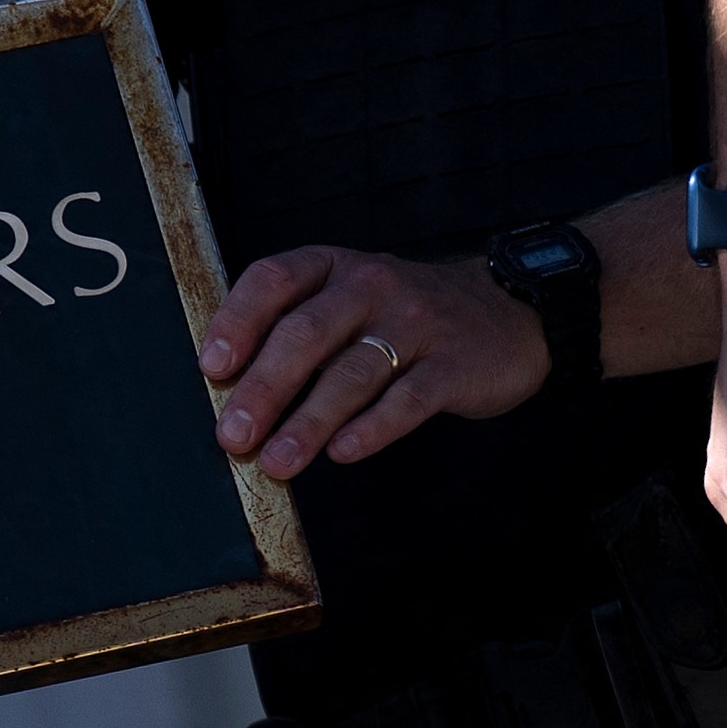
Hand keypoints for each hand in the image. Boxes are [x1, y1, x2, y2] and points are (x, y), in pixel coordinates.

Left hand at [203, 244, 547, 478]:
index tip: (213, 366)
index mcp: (335, 266)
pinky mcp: (455, 364)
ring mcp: (417, 322)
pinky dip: (373, 428)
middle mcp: (372, 285)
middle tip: (233, 435)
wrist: (514, 311)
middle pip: (307, 333)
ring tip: (278, 461)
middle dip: (264, 388)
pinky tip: (343, 453)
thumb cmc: (408, 315)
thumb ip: (300, 329)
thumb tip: (232, 389)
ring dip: (309, 421)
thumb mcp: (353, 298)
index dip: (238, 321)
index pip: (275, 280)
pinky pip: (408, 399)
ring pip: (353, 372)